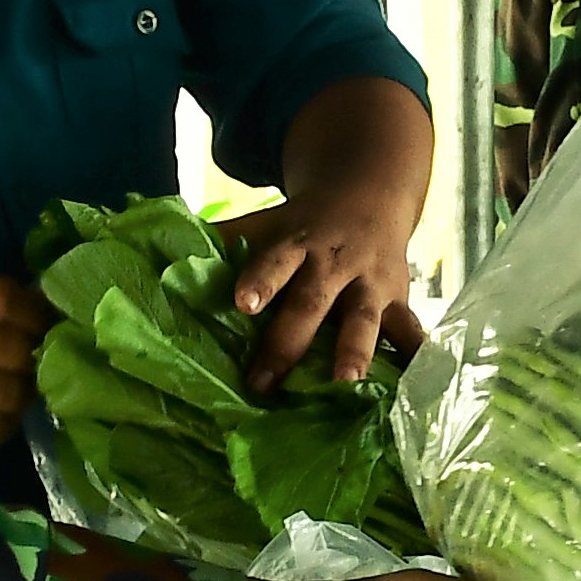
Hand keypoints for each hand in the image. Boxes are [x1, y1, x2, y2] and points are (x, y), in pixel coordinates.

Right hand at [0, 273, 46, 446]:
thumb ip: (7, 303)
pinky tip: (0, 412)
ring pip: (10, 395)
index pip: (5, 300)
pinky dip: (8, 422)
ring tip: (17, 389)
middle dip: (34, 360)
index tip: (44, 328)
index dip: (36, 315)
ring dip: (24, 394)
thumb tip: (63, 321)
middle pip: (14, 352)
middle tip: (33, 365)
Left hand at [222, 196, 423, 390]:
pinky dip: (416, 360)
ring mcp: (371, 283)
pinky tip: (417, 390)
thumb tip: (162, 252)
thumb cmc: (307, 221)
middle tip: (264, 382)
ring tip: (345, 387)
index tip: (242, 303)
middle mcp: (336, 262)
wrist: (372, 190)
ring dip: (355, 353)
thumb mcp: (270, 221)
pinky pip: (410, 332)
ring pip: (364, 320)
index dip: (261, 280)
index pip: (277, 259)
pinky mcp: (400, 300)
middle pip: (313, 301)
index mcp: (299, 242)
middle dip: (290, 341)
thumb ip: (227, 239)